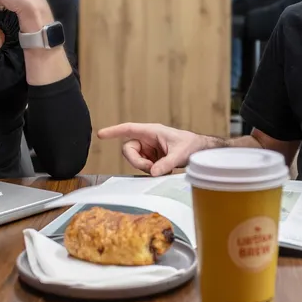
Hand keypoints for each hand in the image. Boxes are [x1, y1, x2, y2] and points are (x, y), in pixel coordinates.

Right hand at [96, 123, 212, 175]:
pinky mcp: (152, 158)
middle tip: (151, 169)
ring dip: (145, 167)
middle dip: (137, 161)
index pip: (128, 129)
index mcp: (152, 131)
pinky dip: (152, 171)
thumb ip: (167, 163)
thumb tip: (154, 172)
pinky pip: (144, 166)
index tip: (101, 134)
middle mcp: (148, 139)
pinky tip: (164, 170)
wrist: (200, 151)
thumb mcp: (180, 154)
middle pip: (129, 150)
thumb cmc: (191, 145)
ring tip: (162, 169)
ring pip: (136, 160)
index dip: (114, 131)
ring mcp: (149, 149)